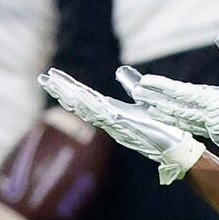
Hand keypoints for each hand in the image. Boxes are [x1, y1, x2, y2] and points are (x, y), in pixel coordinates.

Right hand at [39, 70, 203, 185]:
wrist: (175, 148)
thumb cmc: (161, 127)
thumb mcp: (142, 101)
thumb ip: (130, 87)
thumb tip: (120, 72)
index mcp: (111, 113)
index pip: (85, 98)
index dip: (68, 87)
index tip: (52, 76)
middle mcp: (109, 120)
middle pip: (80, 102)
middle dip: (61, 90)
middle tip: (43, 78)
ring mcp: (115, 124)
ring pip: (87, 107)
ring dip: (70, 96)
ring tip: (53, 84)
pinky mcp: (125, 126)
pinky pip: (103, 114)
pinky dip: (89, 105)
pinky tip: (77, 97)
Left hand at [121, 33, 218, 163]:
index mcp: (215, 104)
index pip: (181, 93)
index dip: (161, 87)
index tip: (145, 82)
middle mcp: (209, 120)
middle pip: (175, 109)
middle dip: (154, 100)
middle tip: (136, 93)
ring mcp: (213, 132)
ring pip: (182, 121)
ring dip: (164, 113)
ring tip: (148, 107)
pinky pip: (194, 128)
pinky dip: (180, 122)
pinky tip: (173, 119)